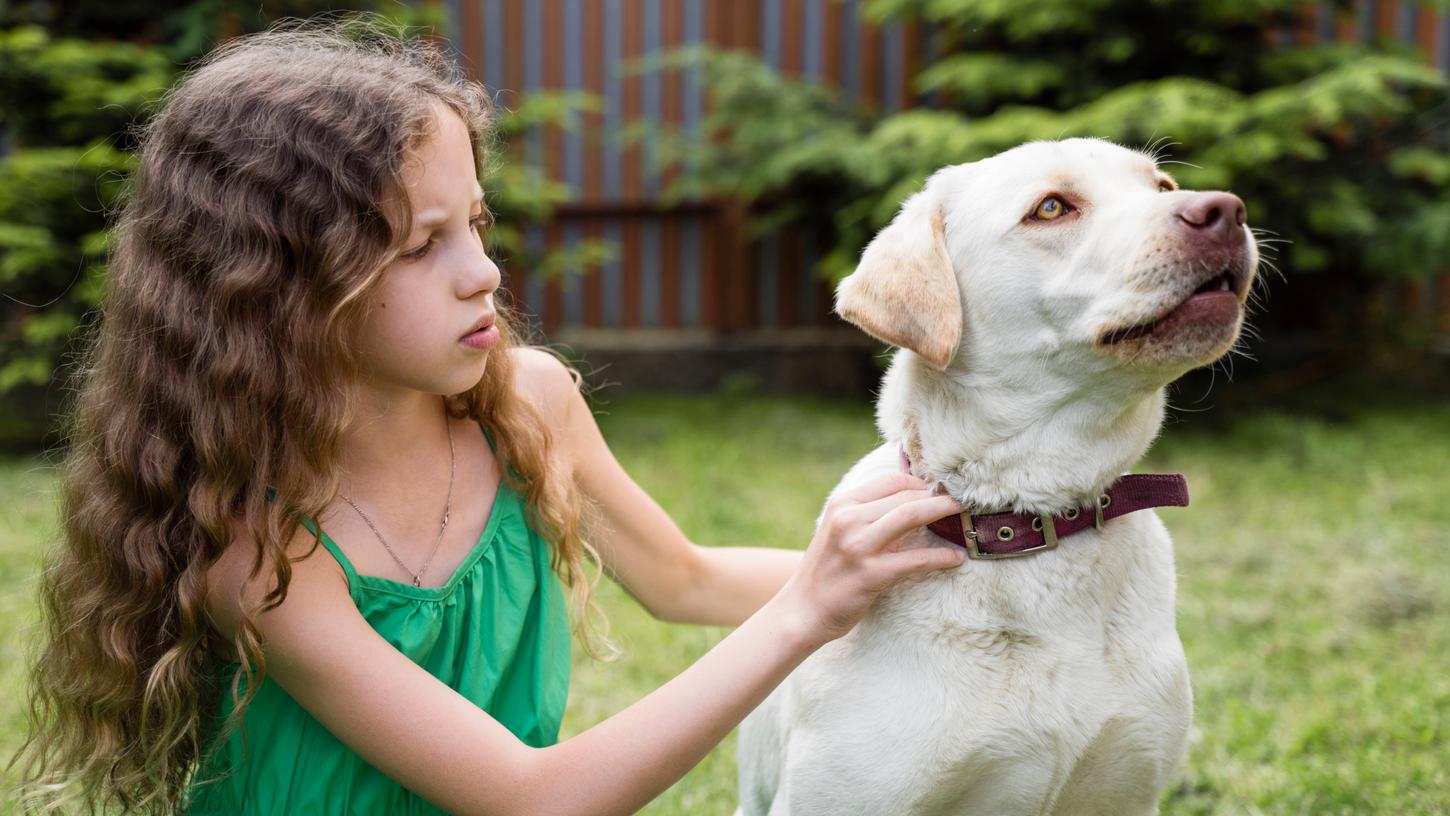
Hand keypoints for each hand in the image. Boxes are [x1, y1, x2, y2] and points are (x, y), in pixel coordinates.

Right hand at [776, 472, 965, 647]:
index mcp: (842, 503)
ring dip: (945, 513)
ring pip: (911, 515)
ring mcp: (858, 545)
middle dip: (939, 496)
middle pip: (905, 495)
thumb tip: (912, 500)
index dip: (922, 483)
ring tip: (966, 516)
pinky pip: (914, 560)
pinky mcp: (870, 574)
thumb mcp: (839, 530)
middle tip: (963, 501)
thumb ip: (867, 513)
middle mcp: (848, 518)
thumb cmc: (827, 570)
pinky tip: (955, 559)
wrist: (802, 610)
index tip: (942, 491)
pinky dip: (940, 557)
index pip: (892, 480)